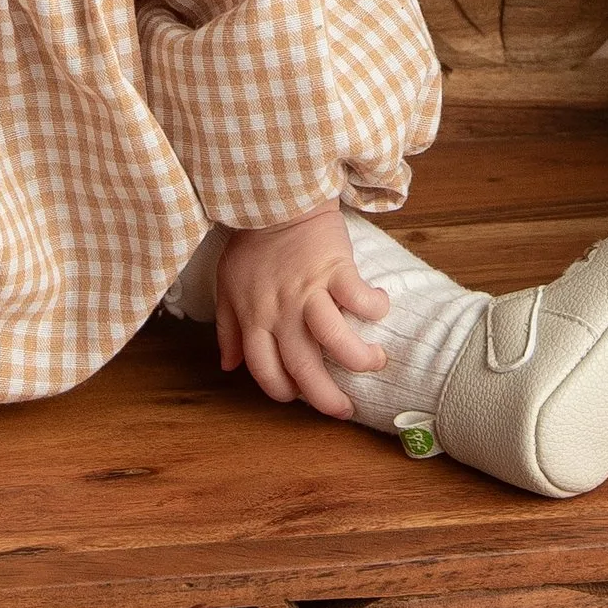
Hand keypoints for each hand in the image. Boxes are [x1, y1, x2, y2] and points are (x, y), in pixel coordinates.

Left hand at [212, 202, 389, 419]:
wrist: (273, 198)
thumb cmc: (251, 244)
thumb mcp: (227, 288)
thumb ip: (229, 330)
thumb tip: (229, 366)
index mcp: (254, 319)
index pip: (266, 370)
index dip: (283, 391)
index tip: (299, 395)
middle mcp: (280, 312)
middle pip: (304, 367)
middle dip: (327, 398)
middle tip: (344, 410)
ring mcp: (309, 291)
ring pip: (336, 340)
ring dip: (359, 358)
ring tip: (374, 362)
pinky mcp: (334, 269)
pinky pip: (359, 299)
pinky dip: (374, 309)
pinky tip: (379, 309)